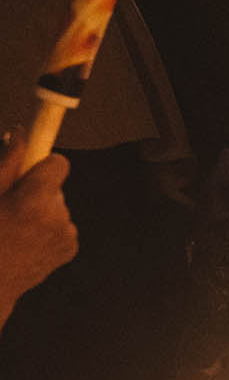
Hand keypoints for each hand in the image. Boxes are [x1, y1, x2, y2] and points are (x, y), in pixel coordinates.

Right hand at [0, 138, 76, 330]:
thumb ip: (8, 163)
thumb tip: (20, 132)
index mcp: (35, 202)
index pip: (59, 163)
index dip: (42, 164)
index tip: (28, 169)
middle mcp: (58, 217)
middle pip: (55, 186)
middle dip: (36, 190)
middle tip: (9, 207)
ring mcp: (67, 234)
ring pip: (57, 206)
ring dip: (41, 210)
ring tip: (14, 228)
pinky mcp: (70, 248)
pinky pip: (62, 225)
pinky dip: (47, 228)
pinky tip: (25, 241)